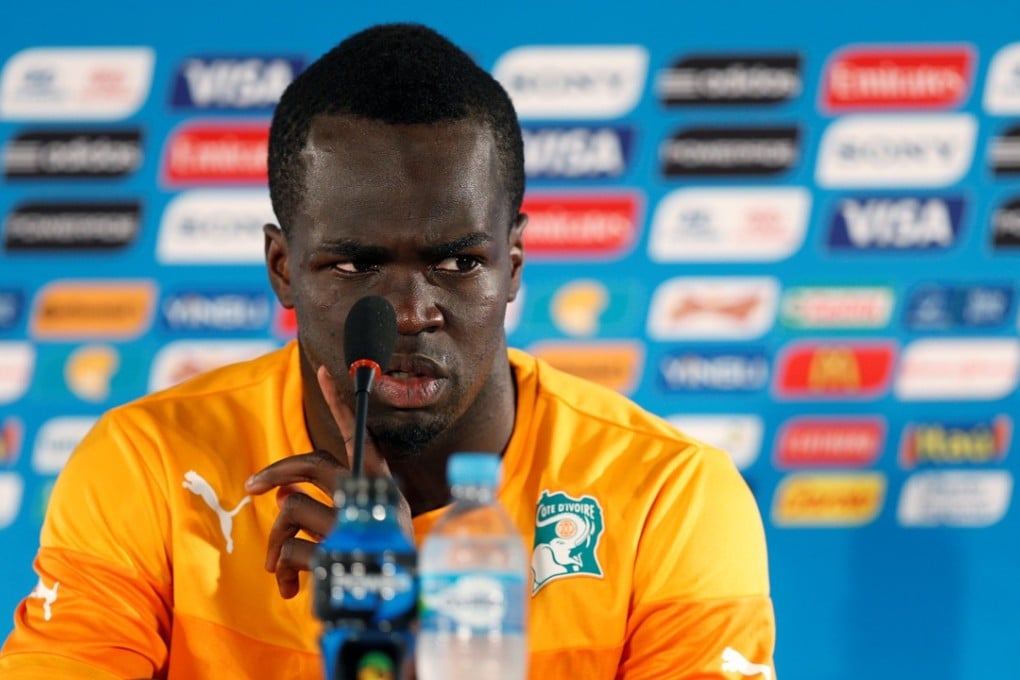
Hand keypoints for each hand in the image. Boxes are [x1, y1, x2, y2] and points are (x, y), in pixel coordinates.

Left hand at [245, 365, 413, 598]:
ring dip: (275, 541)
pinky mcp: (335, 550)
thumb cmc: (377, 565)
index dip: (339, 402)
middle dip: (275, 471)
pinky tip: (292, 587)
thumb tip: (282, 496)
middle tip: (251, 486)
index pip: (356, 435)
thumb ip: (326, 505)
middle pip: (311, 463)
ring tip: (277, 568)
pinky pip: (288, 548)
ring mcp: (352, 521)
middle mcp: (369, 496)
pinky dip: (282, 569)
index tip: (325, 370)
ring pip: (291, 508)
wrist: (400, 610)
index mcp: (380, 486)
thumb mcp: (358, 528)